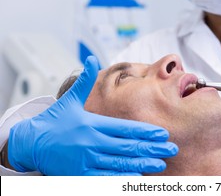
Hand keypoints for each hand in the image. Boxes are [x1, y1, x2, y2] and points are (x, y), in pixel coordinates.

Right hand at [8, 56, 177, 175]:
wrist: (30, 142)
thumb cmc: (54, 120)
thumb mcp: (69, 100)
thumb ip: (85, 82)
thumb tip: (91, 59)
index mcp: (92, 124)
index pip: (125, 128)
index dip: (145, 131)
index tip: (162, 133)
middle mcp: (91, 142)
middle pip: (127, 147)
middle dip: (151, 148)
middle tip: (171, 148)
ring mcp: (85, 161)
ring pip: (120, 164)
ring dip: (142, 163)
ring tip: (161, 163)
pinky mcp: (79, 175)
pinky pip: (104, 178)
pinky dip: (121, 178)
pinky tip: (137, 176)